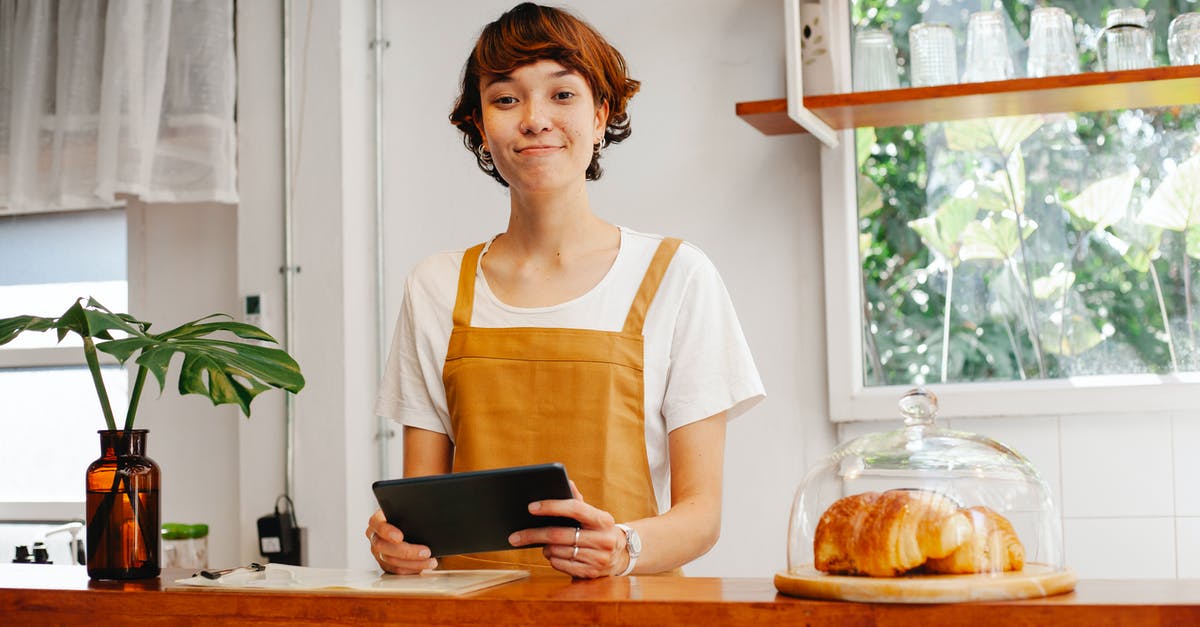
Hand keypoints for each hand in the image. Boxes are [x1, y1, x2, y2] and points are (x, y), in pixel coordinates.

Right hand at [365, 508, 437, 573]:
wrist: (406, 527)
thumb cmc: (407, 517)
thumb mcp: (406, 512)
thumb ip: (409, 514)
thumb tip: (426, 517)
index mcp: (377, 521)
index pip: (378, 525)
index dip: (387, 532)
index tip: (400, 537)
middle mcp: (374, 537)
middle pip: (384, 547)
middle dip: (407, 552)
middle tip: (426, 552)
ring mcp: (377, 552)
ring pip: (391, 561)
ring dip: (413, 563)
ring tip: (430, 561)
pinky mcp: (384, 564)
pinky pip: (396, 570)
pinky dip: (411, 569)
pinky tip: (423, 566)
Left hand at [507, 480, 630, 578]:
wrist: (621, 555)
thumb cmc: (599, 529)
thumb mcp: (593, 515)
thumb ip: (578, 500)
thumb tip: (567, 483)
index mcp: (603, 520)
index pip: (574, 508)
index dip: (551, 506)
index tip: (531, 507)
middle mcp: (603, 539)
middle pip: (559, 535)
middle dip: (533, 534)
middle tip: (515, 536)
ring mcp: (598, 559)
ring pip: (557, 552)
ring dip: (544, 548)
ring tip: (542, 544)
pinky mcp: (590, 573)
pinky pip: (561, 565)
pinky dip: (552, 559)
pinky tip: (553, 554)